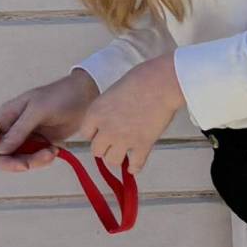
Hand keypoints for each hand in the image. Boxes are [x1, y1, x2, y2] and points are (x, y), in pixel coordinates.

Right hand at [0, 71, 98, 173]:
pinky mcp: (38, 145)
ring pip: (17, 160)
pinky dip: (42, 160)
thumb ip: (19, 131)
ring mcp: (25, 138)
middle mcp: (11, 129)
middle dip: (12, 163)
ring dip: (33, 162)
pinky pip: (33, 160)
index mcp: (5, 116)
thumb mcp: (37, 110)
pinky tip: (55, 151)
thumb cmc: (59, 97)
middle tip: (28, 165)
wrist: (84, 98)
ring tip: (51, 152)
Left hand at [72, 53, 186, 176]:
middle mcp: (106, 129)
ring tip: (124, 153)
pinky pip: (135, 165)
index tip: (102, 132)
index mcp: (96, 113)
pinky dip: (135, 167)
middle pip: (96, 151)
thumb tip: (112, 118)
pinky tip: (135, 166)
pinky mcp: (142, 145)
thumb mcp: (113, 91)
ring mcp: (124, 139)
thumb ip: (108, 108)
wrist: (161, 83)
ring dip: (117, 158)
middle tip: (113, 143)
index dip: (94, 134)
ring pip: (112, 161)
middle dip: (104, 147)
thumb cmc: (140, 79)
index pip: (85, 134)